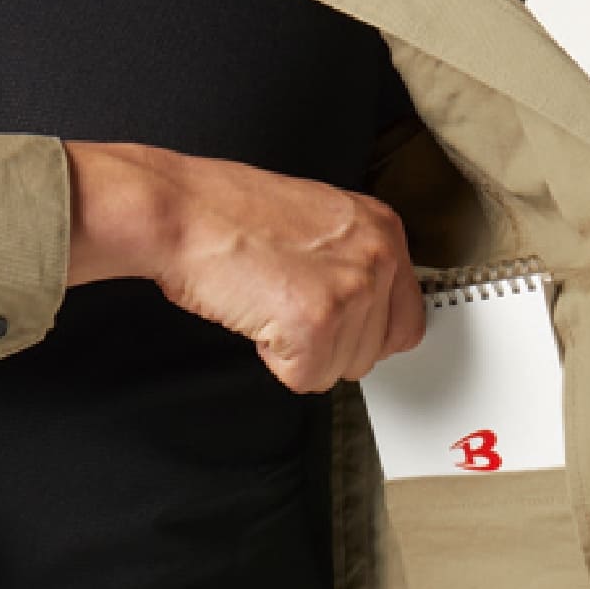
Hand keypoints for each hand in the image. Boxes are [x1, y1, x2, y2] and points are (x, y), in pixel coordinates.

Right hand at [141, 147, 425, 392]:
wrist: (183, 211)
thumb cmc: (230, 213)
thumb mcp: (319, 222)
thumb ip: (354, 264)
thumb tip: (368, 317)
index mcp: (383, 230)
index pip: (406, 322)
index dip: (362, 336)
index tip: (335, 328)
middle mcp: (377, 258)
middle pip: (371, 355)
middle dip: (325, 345)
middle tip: (284, 303)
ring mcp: (350, 291)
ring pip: (337, 370)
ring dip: (297, 351)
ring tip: (268, 302)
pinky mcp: (316, 324)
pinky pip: (305, 377)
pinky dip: (274, 359)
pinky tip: (258, 314)